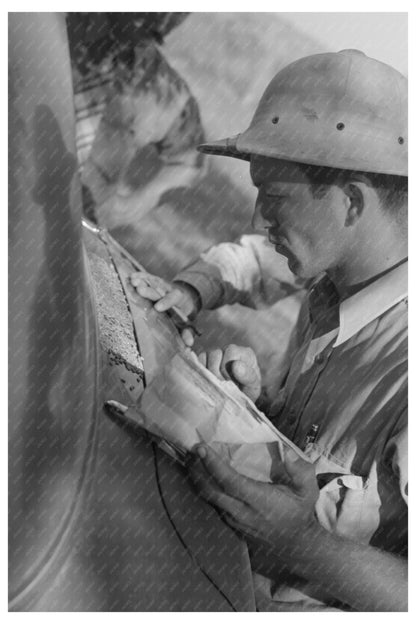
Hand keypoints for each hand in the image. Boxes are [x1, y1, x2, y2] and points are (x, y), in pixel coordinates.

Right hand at [130, 272, 199, 345]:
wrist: (187, 296)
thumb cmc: (184, 314)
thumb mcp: (187, 323)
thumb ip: (187, 332)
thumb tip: (189, 344)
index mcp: (179, 300)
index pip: (174, 299)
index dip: (166, 302)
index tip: (158, 307)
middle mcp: (170, 291)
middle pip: (160, 289)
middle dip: (150, 290)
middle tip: (140, 289)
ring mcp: (162, 285)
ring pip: (153, 282)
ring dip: (143, 281)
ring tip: (133, 281)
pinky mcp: (155, 281)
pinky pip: (148, 277)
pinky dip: (140, 276)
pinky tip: (131, 277)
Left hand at [188, 444, 318, 552]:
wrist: (296, 546)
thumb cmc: (300, 513)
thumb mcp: (308, 491)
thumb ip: (301, 471)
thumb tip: (289, 453)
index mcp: (259, 500)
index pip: (229, 481)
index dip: (213, 464)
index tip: (201, 448)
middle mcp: (242, 511)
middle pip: (211, 490)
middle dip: (197, 469)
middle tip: (191, 449)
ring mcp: (234, 520)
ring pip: (209, 498)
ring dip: (197, 478)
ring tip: (191, 459)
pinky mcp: (231, 524)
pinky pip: (213, 504)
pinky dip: (204, 488)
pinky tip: (200, 475)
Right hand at [197, 344, 261, 402]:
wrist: (238, 401)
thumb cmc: (247, 392)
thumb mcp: (252, 387)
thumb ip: (248, 376)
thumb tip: (235, 365)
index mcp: (245, 353)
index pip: (231, 351)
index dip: (227, 368)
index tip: (231, 383)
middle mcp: (230, 350)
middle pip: (215, 353)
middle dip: (216, 373)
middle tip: (221, 386)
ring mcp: (216, 354)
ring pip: (204, 356)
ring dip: (208, 373)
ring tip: (216, 385)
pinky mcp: (205, 360)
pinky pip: (197, 362)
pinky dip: (200, 373)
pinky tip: (209, 382)